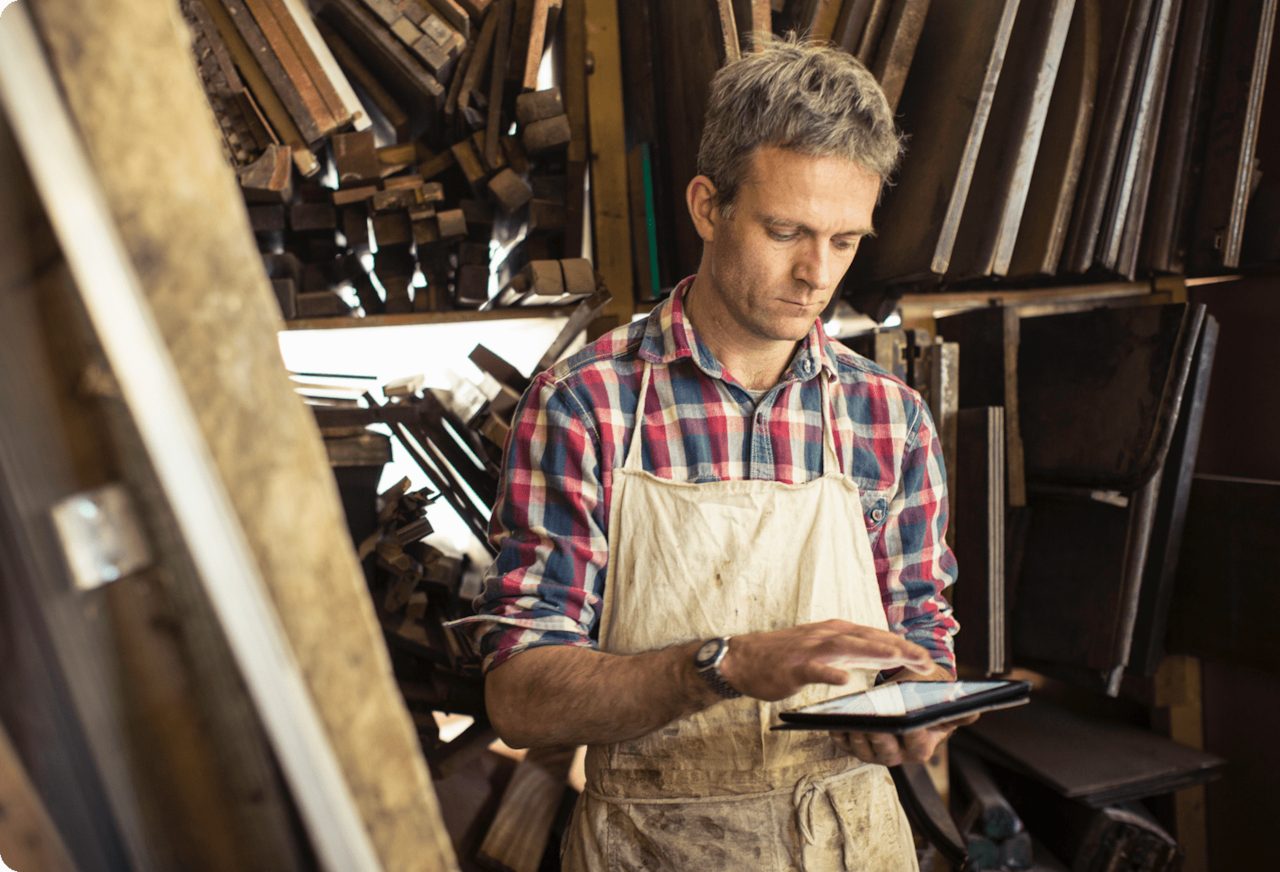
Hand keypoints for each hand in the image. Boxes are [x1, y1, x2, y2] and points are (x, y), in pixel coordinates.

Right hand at [715, 619, 933, 701]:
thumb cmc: (783, 657)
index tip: (926, 658)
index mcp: (834, 632)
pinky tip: (845, 681)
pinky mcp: (793, 667)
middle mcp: (825, 635)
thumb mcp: (821, 649)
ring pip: (846, 648)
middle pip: (867, 638)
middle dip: (898, 648)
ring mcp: (809, 650)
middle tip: (925, 660)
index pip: (874, 636)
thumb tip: (880, 657)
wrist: (741, 659)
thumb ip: (849, 652)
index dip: (902, 646)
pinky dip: (830, 674)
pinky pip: (814, 670)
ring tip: (896, 657)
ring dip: (872, 651)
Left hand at [829, 660, 975, 765]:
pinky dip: (840, 734)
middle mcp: (900, 754)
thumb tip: (974, 712)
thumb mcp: (944, 698)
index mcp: (922, 745)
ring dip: (857, 735)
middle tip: (872, 721)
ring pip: (865, 749)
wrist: (904, 692)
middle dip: (879, 737)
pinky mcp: (858, 745)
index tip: (907, 720)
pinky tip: (836, 721)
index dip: (912, 733)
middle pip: (888, 751)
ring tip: (851, 719)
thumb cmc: (925, 693)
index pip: (918, 743)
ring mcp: (877, 752)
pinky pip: (846, 744)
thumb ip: (959, 709)